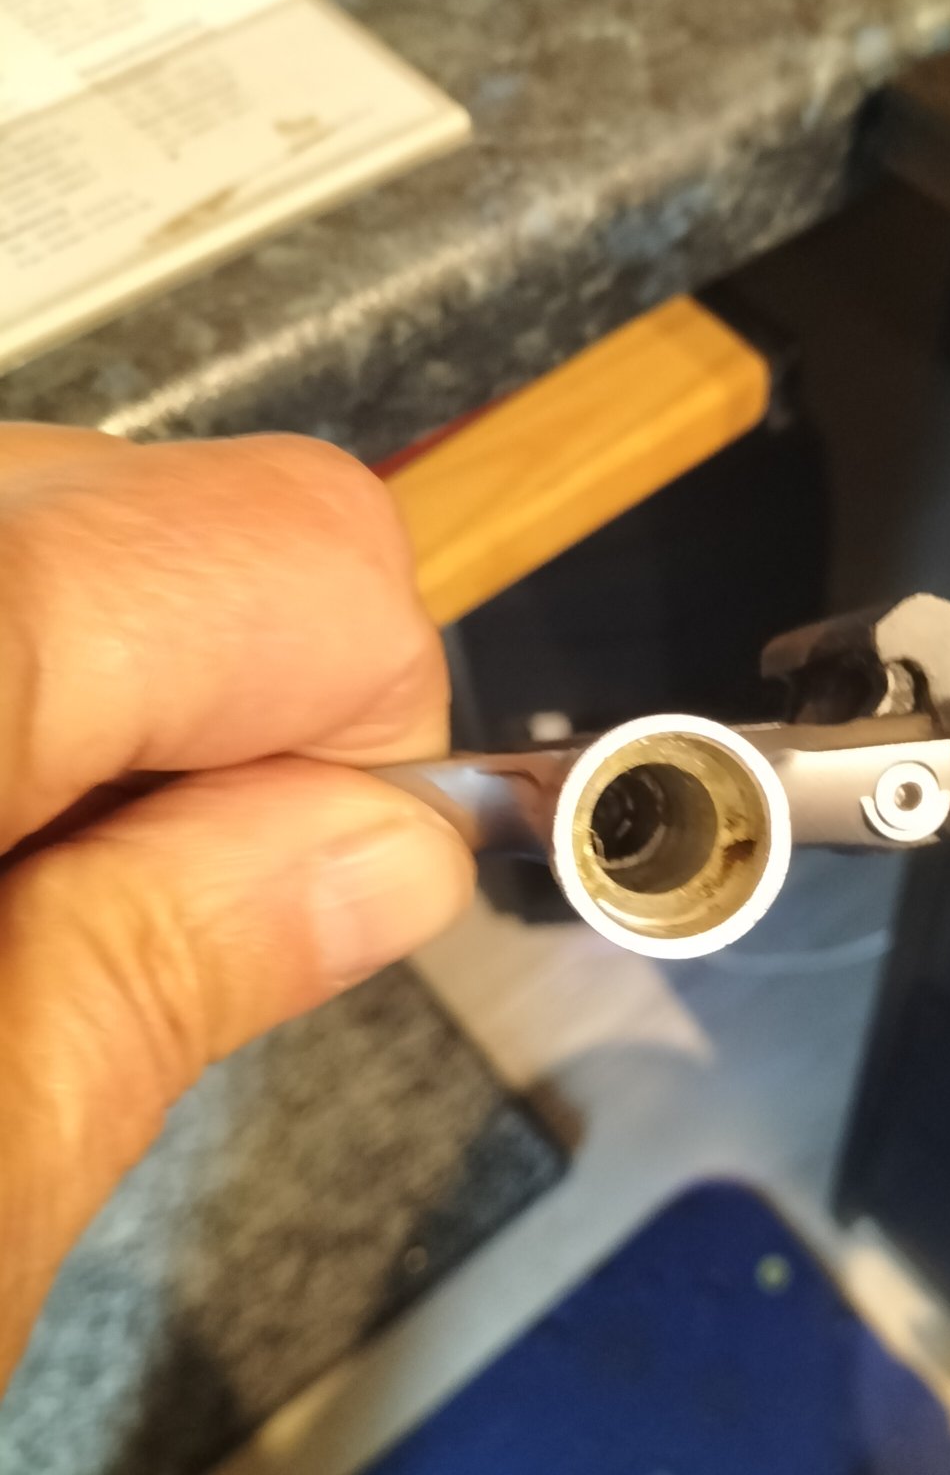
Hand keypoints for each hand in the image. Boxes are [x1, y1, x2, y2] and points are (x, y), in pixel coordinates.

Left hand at [0, 426, 474, 1389]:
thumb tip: (386, 847)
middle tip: (128, 909)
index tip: (334, 872)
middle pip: (163, 496)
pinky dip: (19, 679)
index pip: (290, 553)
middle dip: (222, 693)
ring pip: (46, 508)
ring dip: (97, 685)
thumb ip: (161, 978)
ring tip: (7, 880)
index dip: (371, 723)